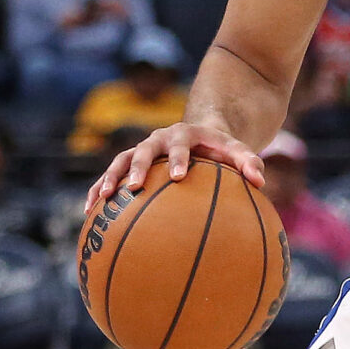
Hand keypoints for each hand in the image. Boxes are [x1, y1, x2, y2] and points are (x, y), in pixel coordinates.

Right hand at [87, 122, 264, 215]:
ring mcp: (140, 151)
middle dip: (138, 168)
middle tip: (135, 187)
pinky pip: (109, 177)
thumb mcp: (236, 150)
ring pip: (120, 162)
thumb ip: (249, 162)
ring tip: (101, 200)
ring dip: (110, 179)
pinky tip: (88, 213)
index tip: (179, 176)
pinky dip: (97, 191)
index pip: (181, 145)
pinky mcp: (129, 164)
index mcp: (184, 135)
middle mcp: (158, 140)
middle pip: (143, 151)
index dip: (178, 158)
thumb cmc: (220, 149)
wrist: (198, 135)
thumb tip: (261, 181)